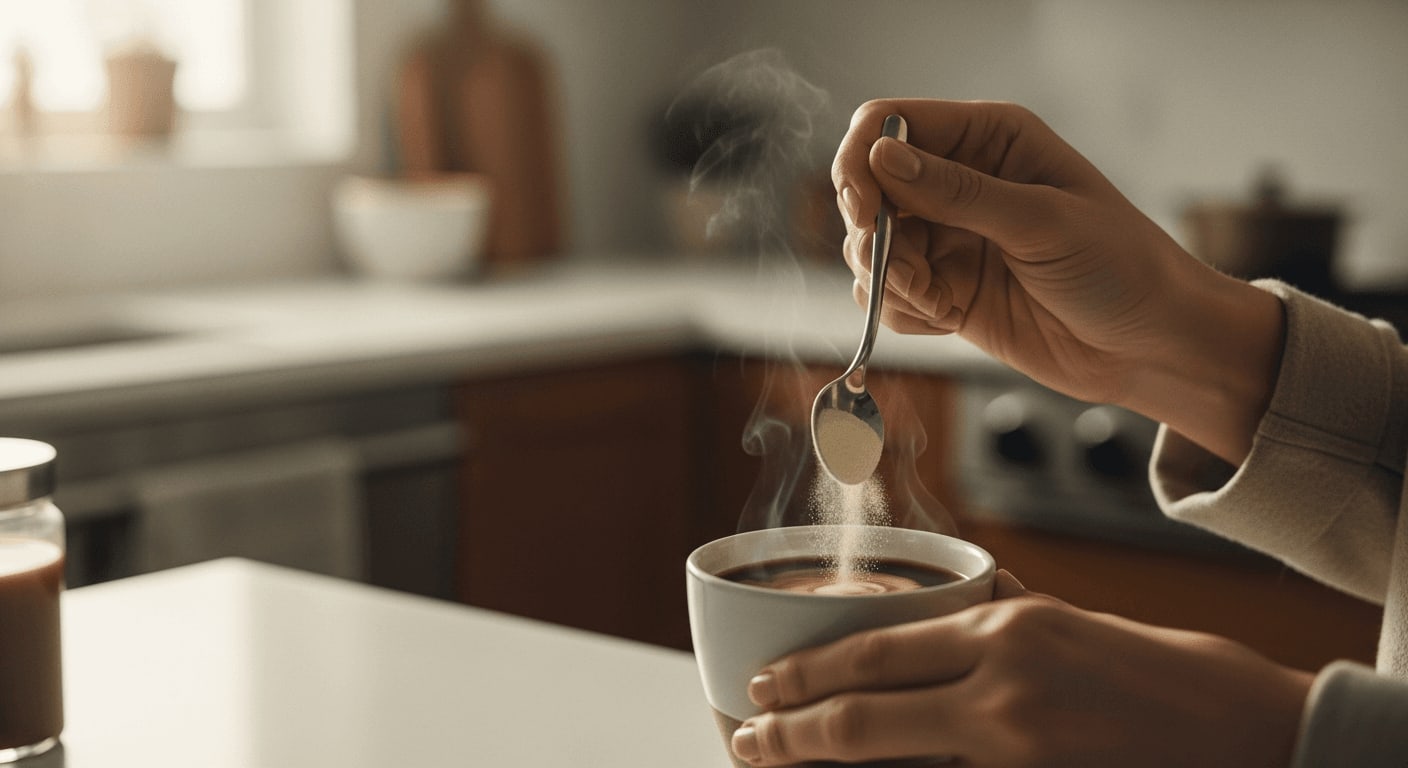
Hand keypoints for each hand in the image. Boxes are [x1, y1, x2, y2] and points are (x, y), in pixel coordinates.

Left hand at [730, 584, 1312, 766]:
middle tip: (747, 738)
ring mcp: (1018, 757)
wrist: (1267, 742)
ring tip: (777, 767)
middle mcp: (1002, 694)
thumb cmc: (1181, 679)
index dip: (805, 675)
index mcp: (1008, 633)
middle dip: (788, 734)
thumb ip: (1009, 613)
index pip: (874, 653)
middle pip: (861, 719)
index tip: (762, 687)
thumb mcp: (1082, 623)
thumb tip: (962, 594)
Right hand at [832, 100, 1283, 463]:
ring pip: (869, 246)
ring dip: (882, 275)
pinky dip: (900, 311)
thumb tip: (881, 160)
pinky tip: (944, 320)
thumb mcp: (1043, 222)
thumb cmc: (1123, 268)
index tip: (863, 208)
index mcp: (989, 139)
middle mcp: (960, 183)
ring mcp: (949, 239)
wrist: (1152, 347)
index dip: (863, 161)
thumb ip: (958, 194)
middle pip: (866, 186)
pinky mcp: (945, 292)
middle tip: (888, 264)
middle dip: (866, 227)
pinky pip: (887, 296)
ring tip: (931, 297)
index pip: (889, 124)